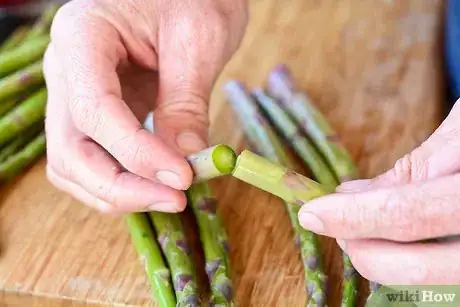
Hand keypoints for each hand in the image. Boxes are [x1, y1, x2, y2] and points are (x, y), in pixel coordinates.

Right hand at [43, 0, 247, 213]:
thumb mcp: (198, 39)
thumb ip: (186, 102)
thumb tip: (184, 161)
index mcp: (81, 36)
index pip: (93, 110)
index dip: (136, 153)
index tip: (181, 176)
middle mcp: (66, 69)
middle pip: (70, 149)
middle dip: (120, 187)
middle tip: (174, 199)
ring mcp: (76, 94)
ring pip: (74, 164)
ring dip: (118, 192)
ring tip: (171, 197)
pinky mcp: (97, 113)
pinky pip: (95, 158)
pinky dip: (123, 181)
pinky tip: (159, 185)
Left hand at [298, 101, 459, 284]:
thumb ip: (411, 168)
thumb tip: (351, 194)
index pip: (408, 213)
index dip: (352, 217)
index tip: (312, 213)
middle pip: (424, 271)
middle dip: (368, 253)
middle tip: (338, 229)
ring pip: (437, 287)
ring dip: (389, 266)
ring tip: (365, 234)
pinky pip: (450, 283)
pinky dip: (418, 270)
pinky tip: (400, 244)